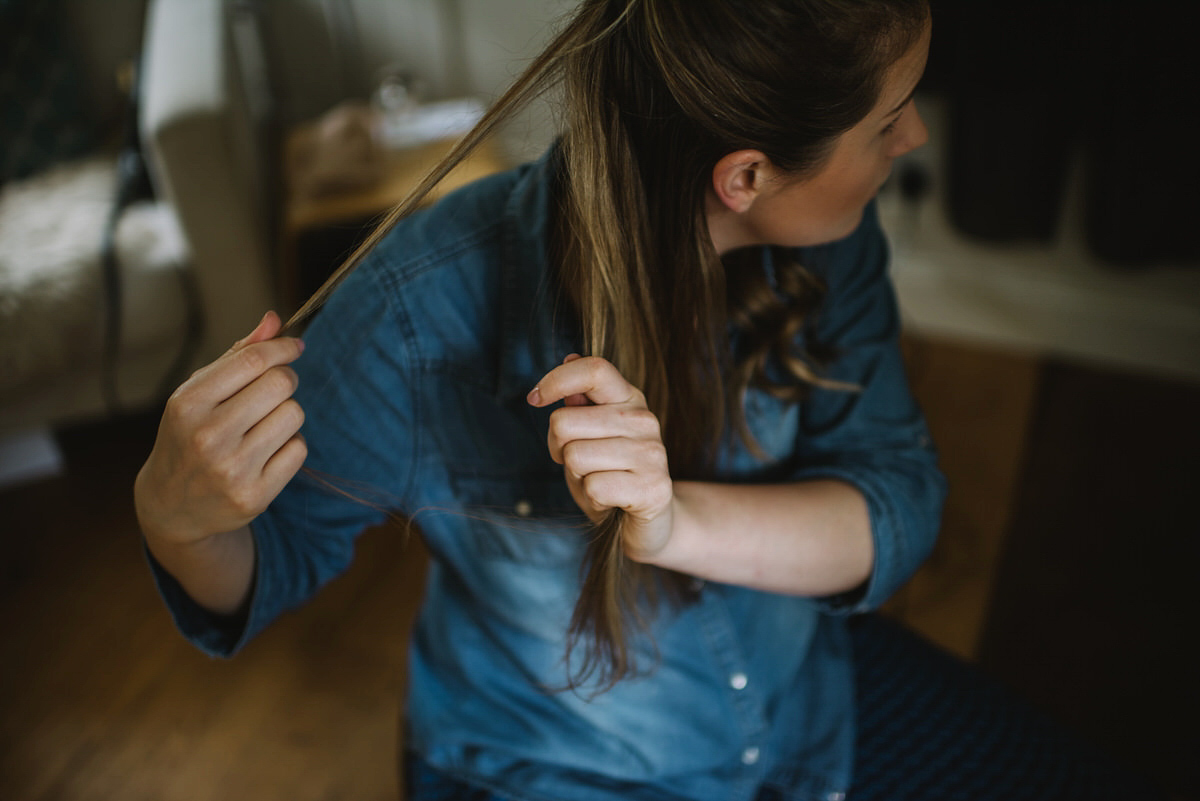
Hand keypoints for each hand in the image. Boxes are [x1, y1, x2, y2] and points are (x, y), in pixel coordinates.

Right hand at [135, 311, 307, 545]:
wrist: (171, 506)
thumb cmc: (189, 436)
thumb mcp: (198, 394)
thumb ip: (237, 355)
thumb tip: (274, 321)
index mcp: (188, 403)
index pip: (252, 360)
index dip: (282, 348)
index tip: (294, 346)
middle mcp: (207, 436)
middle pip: (280, 384)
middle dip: (285, 380)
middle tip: (275, 390)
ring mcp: (231, 469)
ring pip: (294, 415)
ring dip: (286, 414)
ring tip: (263, 425)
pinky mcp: (254, 495)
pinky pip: (298, 450)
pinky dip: (289, 445)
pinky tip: (265, 453)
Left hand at [527, 355, 674, 561]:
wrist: (649, 523)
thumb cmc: (610, 476)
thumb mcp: (588, 437)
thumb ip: (579, 404)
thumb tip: (568, 359)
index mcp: (629, 398)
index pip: (594, 369)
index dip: (556, 380)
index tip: (534, 399)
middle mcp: (643, 420)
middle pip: (564, 422)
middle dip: (557, 448)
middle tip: (578, 464)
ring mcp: (652, 454)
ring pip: (575, 457)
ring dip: (576, 477)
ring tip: (598, 482)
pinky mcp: (653, 488)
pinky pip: (593, 487)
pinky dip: (592, 500)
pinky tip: (610, 502)